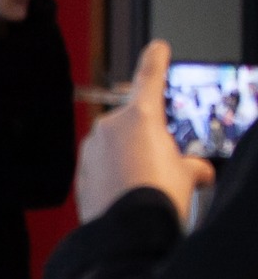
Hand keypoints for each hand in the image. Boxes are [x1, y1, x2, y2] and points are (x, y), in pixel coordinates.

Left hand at [76, 41, 214, 223]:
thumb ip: (191, 164)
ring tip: (145, 186)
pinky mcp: (81, 173)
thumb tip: (198, 170)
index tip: (156, 47)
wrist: (126, 231)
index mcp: (140, 116)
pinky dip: (114, 177)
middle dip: (148, 140)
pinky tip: (126, 195)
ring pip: (116, 148)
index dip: (155, 60)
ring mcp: (91, 150)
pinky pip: (102, 168)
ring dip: (130, 161)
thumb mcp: (188, 174)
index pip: (150, 78)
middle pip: (133, 123)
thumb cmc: (157, 196)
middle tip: (163, 166)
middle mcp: (109, 127)